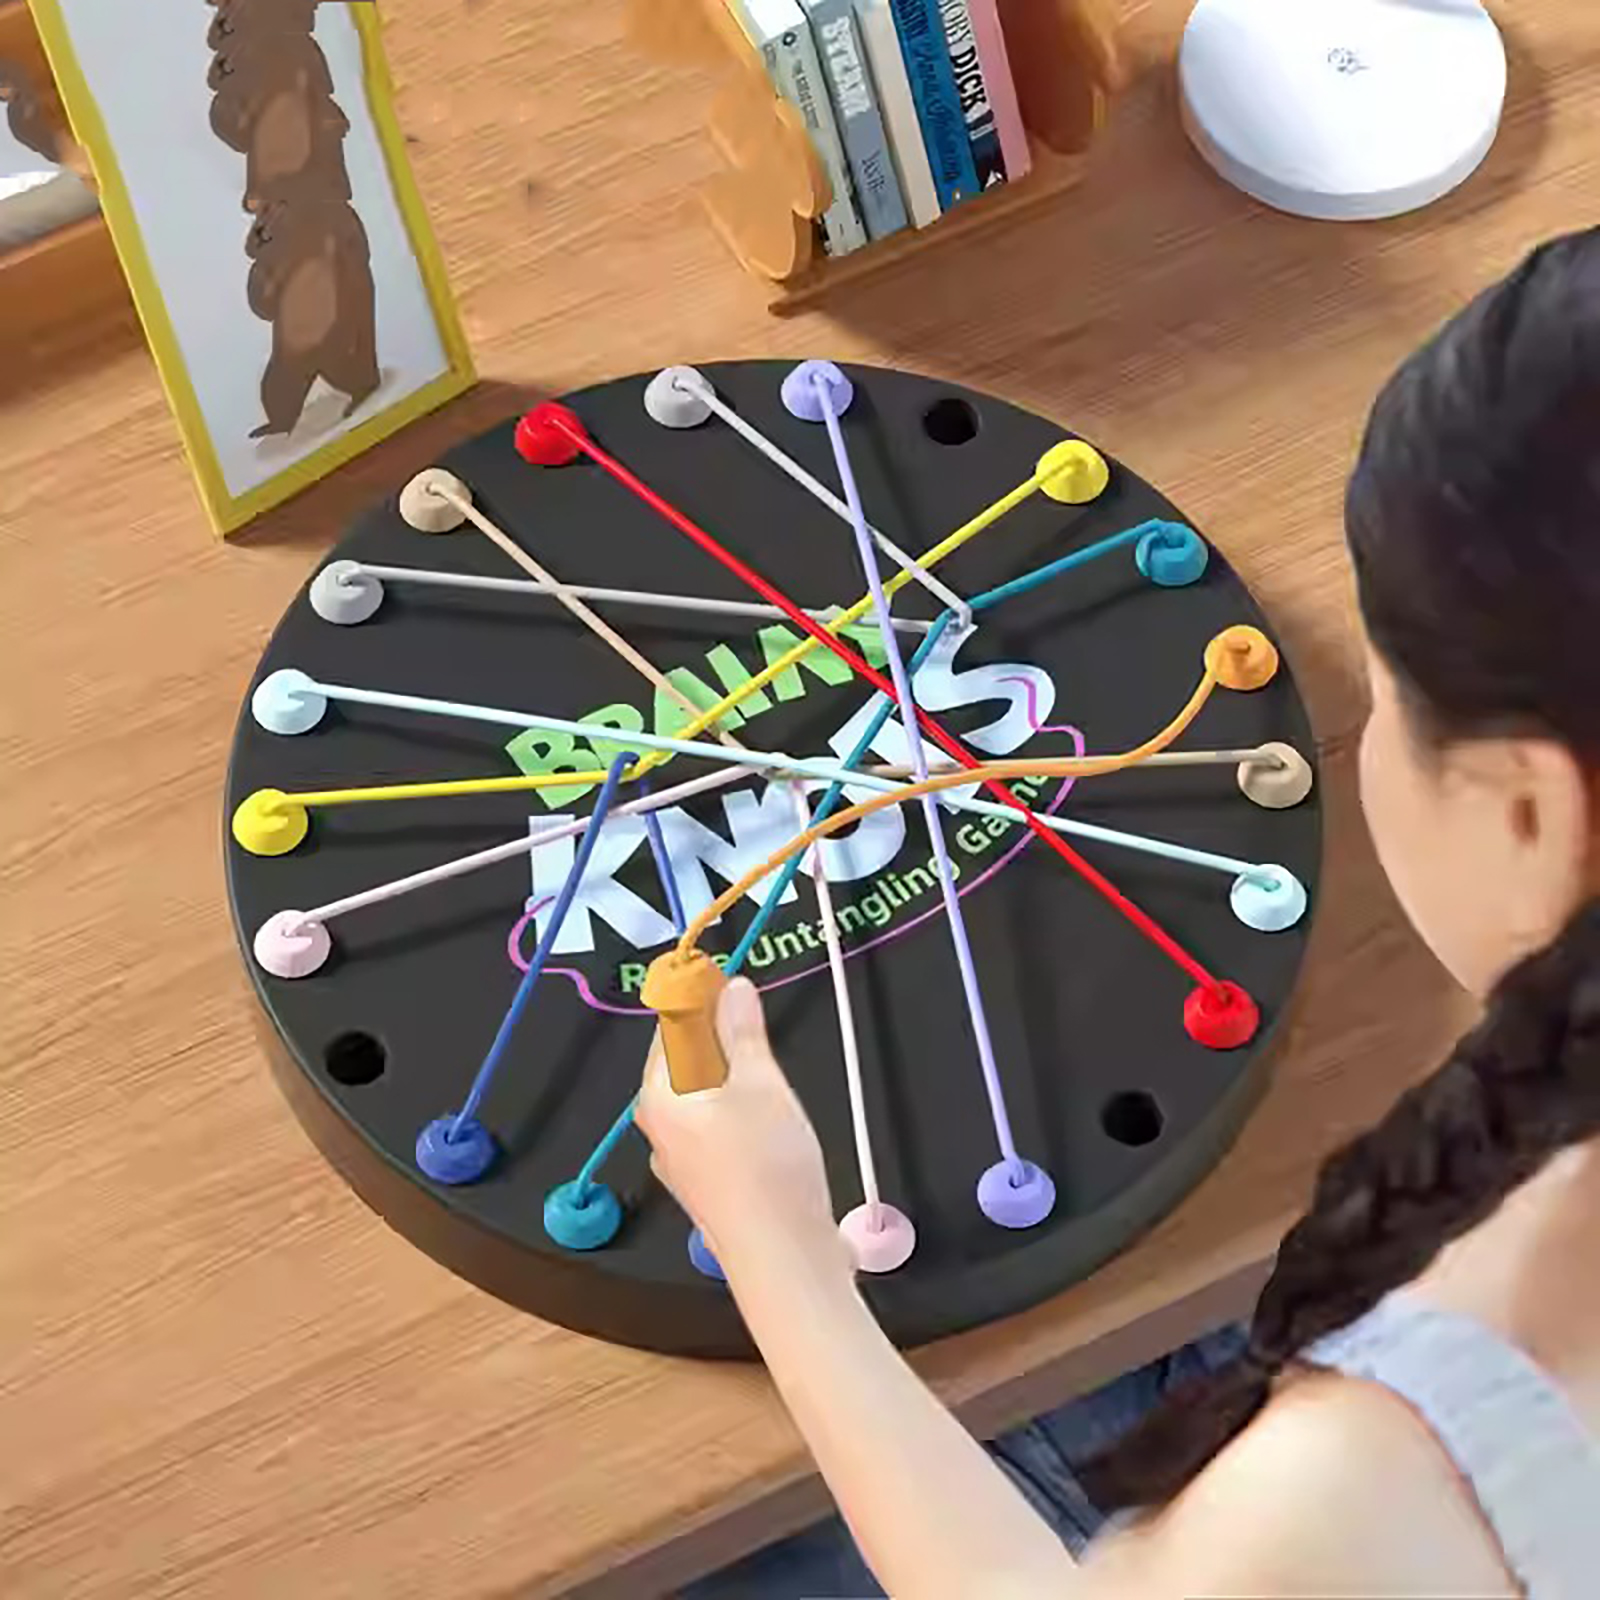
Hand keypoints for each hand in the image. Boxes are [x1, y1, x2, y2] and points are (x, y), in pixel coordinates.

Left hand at [637, 977, 843, 1276]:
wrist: (783, 1261)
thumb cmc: (767, 1167)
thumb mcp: (762, 1086)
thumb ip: (744, 1032)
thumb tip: (732, 986)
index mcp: (658, 1096)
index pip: (670, 1027)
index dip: (703, 999)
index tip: (737, 984)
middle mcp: (657, 1128)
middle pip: (686, 1062)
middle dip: (724, 1042)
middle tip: (763, 1038)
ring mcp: (679, 1161)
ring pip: (704, 1098)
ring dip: (736, 1080)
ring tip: (774, 1086)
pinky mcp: (706, 1185)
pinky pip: (715, 1130)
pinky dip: (740, 1115)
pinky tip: (773, 1128)